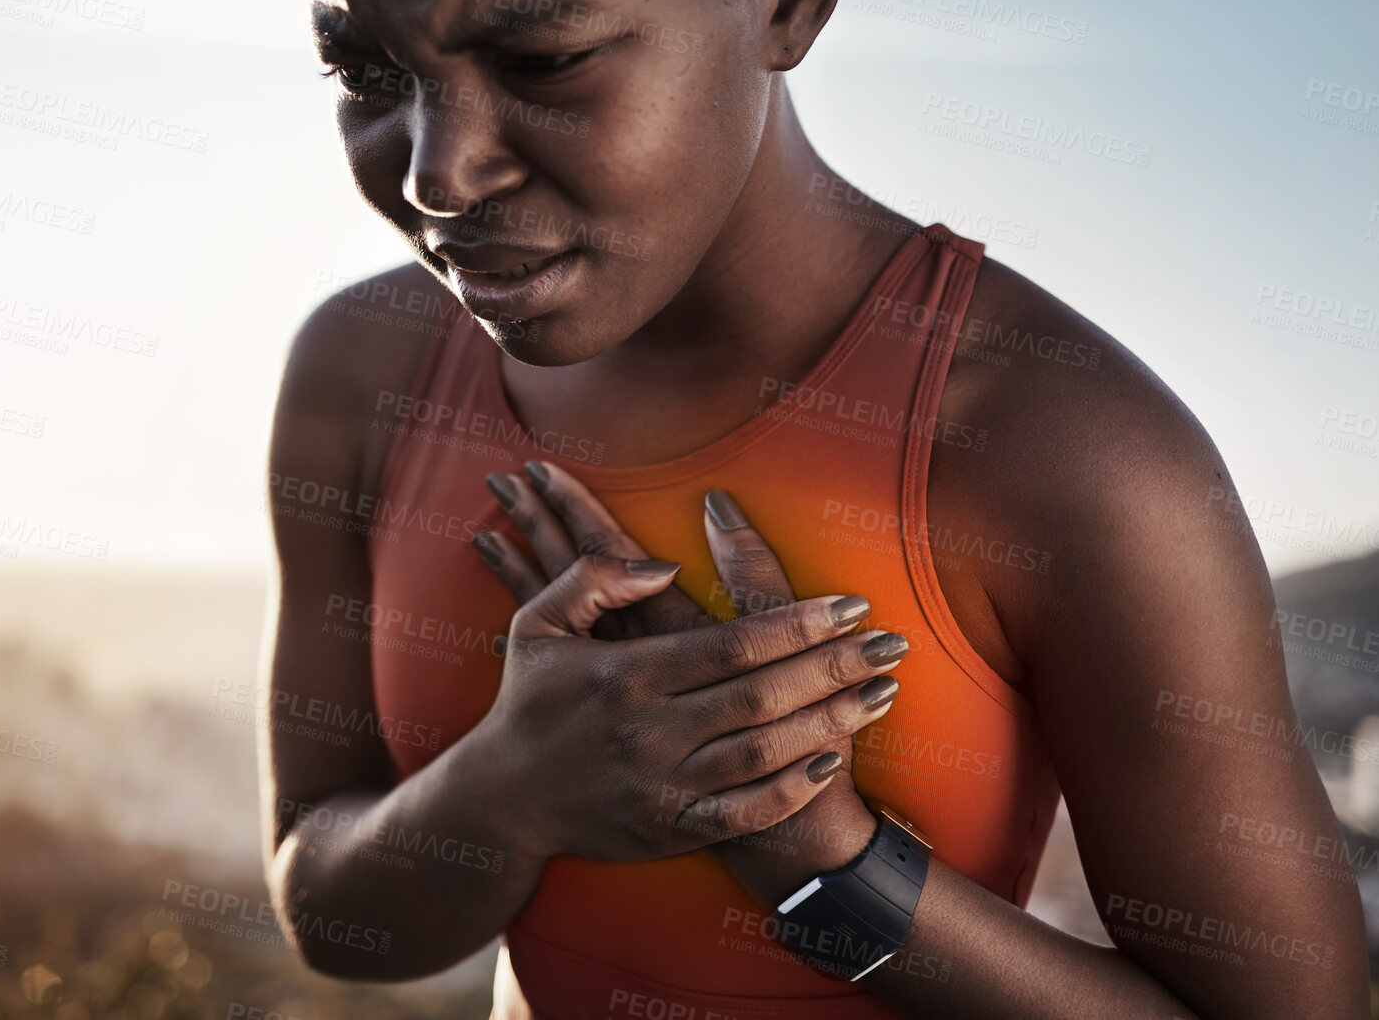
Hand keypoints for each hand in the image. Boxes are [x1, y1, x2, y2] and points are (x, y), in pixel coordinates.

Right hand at [476, 462, 896, 892]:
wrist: (502, 800)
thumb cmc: (528, 700)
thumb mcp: (537, 622)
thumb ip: (596, 578)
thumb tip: (667, 563)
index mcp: (624, 675)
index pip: (732, 644)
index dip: (798, 624)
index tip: (849, 605)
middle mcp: (648, 732)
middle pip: (762, 696)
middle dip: (835, 667)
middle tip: (892, 643)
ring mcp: (661, 786)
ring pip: (765, 753)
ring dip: (831, 722)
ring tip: (883, 692)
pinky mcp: (669, 829)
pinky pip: (746, 813)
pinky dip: (793, 789)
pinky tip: (834, 759)